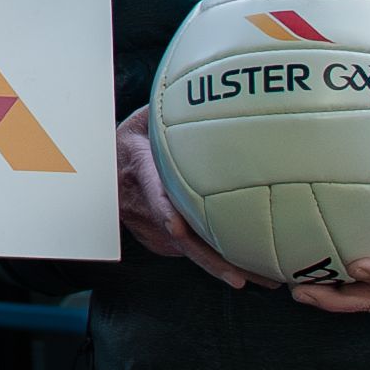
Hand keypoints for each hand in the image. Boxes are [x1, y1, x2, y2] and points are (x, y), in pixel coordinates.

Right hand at [117, 103, 255, 288]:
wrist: (99, 175)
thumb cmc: (130, 141)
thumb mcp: (143, 120)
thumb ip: (170, 110)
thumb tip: (207, 90)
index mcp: (139, 170)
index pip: (151, 191)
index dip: (164, 211)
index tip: (178, 228)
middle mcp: (142, 207)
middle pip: (179, 239)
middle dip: (213, 261)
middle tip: (249, 276)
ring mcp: (149, 230)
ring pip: (191, 252)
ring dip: (227, 267)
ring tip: (270, 280)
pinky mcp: (158, 243)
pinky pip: (192, 251)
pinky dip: (220, 260)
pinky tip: (255, 269)